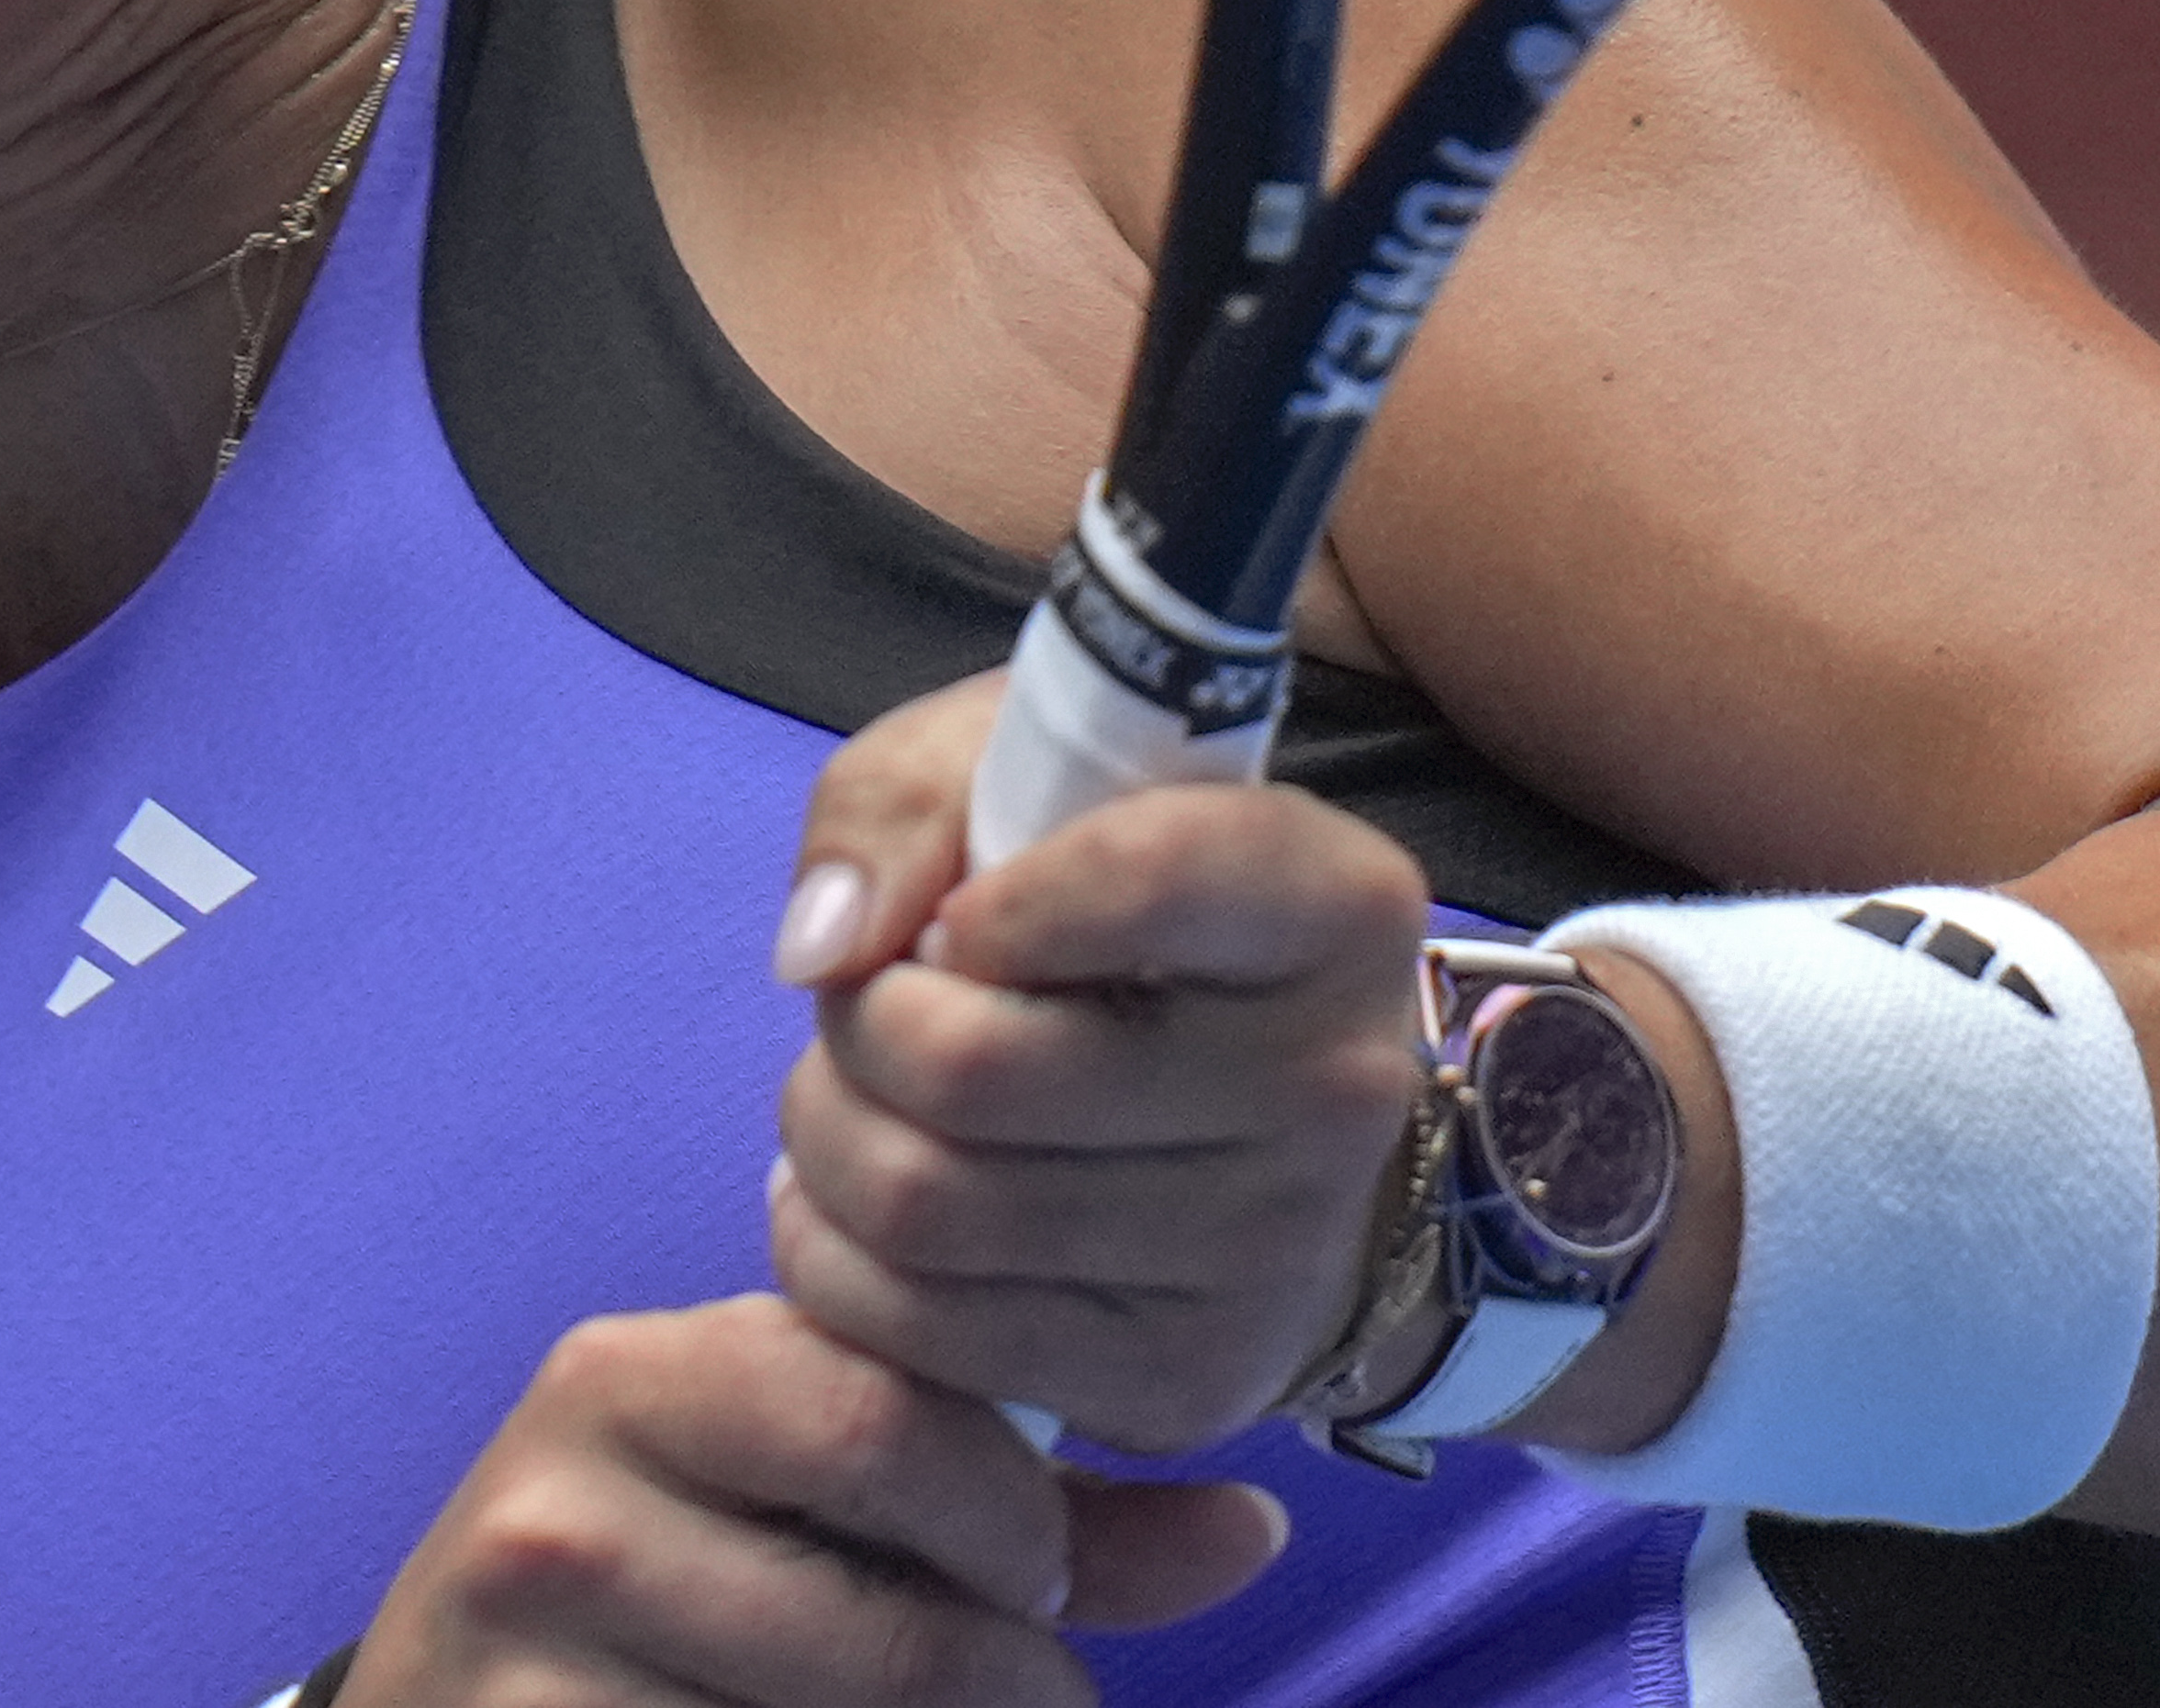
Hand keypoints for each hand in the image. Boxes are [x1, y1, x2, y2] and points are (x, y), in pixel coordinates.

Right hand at [334, 1297, 1280, 1707]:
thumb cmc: (670, 1598)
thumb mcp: (815, 1507)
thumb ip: (1031, 1517)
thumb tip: (1250, 1529)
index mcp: (628, 1379)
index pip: (889, 1422)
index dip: (1011, 1523)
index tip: (1033, 1575)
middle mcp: (556, 1515)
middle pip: (898, 1628)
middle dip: (1008, 1681)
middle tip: (1017, 1684)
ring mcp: (529, 1674)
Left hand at [764, 674, 1431, 1453]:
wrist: (1248, 1112)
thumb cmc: (1110, 910)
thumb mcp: (1019, 777)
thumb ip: (904, 803)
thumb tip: (825, 948)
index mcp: (1333, 902)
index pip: (1149, 877)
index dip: (995, 896)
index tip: (959, 915)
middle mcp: (1335, 1088)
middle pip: (971, 1066)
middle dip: (860, 1025)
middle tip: (874, 1005)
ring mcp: (1270, 1257)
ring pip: (927, 1206)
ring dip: (829, 1138)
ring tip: (859, 1096)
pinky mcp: (1185, 1381)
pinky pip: (922, 1332)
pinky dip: (838, 1260)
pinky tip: (870, 1202)